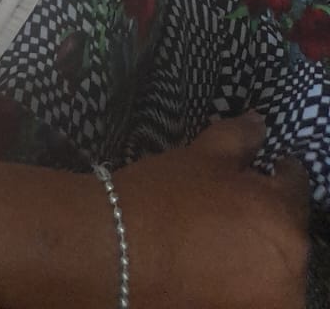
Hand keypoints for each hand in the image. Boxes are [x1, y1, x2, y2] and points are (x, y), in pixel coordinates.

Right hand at [110, 115, 310, 308]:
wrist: (118, 251)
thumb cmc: (165, 196)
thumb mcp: (204, 155)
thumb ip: (240, 137)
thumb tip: (259, 123)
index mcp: (286, 222)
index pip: (296, 187)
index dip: (278, 172)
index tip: (262, 169)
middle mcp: (290, 270)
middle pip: (287, 232)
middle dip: (266, 214)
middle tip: (233, 203)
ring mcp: (269, 303)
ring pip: (273, 267)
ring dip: (256, 249)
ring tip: (218, 236)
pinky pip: (252, 292)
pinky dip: (241, 278)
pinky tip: (212, 261)